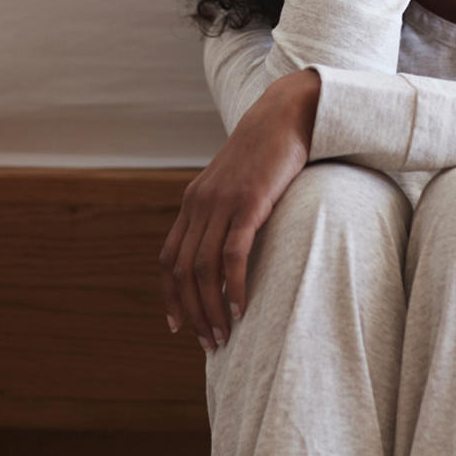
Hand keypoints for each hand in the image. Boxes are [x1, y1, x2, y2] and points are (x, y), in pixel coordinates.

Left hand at [159, 68, 321, 352]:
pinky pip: (232, 255)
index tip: (178, 325)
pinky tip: (242, 307)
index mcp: (194, 200)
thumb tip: (231, 240)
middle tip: (208, 341)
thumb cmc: (270, 150)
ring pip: (202, 270)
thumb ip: (228, 207)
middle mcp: (200, 203)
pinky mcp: (249, 202)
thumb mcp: (239, 180)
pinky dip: (234, 286)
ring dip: (211, 308)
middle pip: (181, 271)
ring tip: (224, 334)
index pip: (169, 258)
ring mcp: (222, 202)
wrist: (287, 113)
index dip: (170, 295)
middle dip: (191, 312)